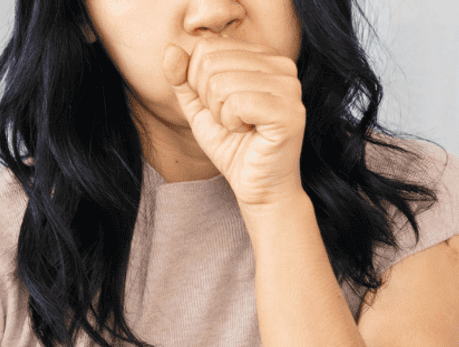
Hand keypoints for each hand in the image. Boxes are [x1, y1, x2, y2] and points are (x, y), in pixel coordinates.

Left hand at [163, 38, 305, 209]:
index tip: (221, 106)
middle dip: (208, 99)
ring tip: (240, 127)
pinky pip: (236, 103)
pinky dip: (231, 123)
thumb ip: (183, 78)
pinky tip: (248, 132)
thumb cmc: (232, 146)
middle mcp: (281, 64)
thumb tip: (170, 49)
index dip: (198, 83)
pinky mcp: (288, 111)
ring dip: (220, 114)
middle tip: (230, 120)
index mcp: (263, 56)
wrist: (258, 187)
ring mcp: (288, 86)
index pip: (206, 47)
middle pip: (210, 63)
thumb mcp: (199, 108)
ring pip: (221, 83)